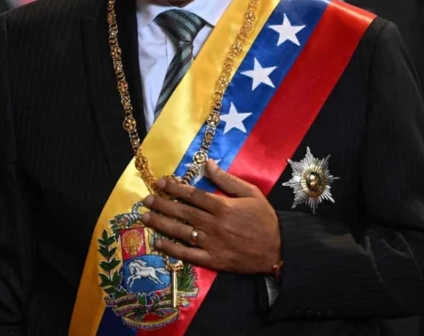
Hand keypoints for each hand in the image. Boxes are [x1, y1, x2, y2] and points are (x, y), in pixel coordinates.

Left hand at [140, 160, 280, 274]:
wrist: (278, 249)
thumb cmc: (265, 219)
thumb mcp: (251, 193)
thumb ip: (227, 179)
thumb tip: (208, 163)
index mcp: (222, 206)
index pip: (192, 195)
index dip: (174, 188)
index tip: (160, 183)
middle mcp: (213, 224)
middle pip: (182, 212)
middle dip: (162, 204)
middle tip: (145, 199)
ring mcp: (211, 243)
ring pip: (181, 232)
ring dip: (161, 224)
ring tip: (145, 217)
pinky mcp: (212, 260)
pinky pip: (188, 254)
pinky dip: (172, 249)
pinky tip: (158, 242)